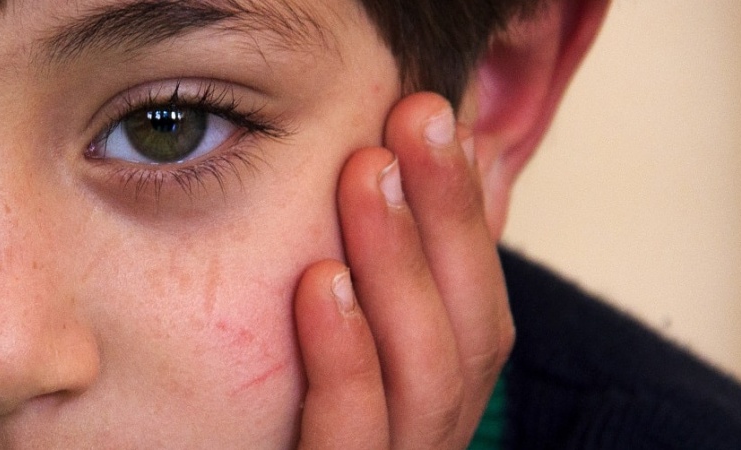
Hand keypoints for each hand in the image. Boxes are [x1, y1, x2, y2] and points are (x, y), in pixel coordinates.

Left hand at [293, 92, 514, 448]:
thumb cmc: (261, 449)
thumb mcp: (327, 380)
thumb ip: (370, 305)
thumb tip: (408, 185)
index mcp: (427, 421)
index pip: (478, 319)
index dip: (470, 221)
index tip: (441, 125)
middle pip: (471, 343)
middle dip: (446, 222)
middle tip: (410, 121)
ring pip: (426, 386)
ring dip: (400, 269)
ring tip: (367, 177)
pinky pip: (351, 446)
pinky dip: (343, 361)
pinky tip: (320, 283)